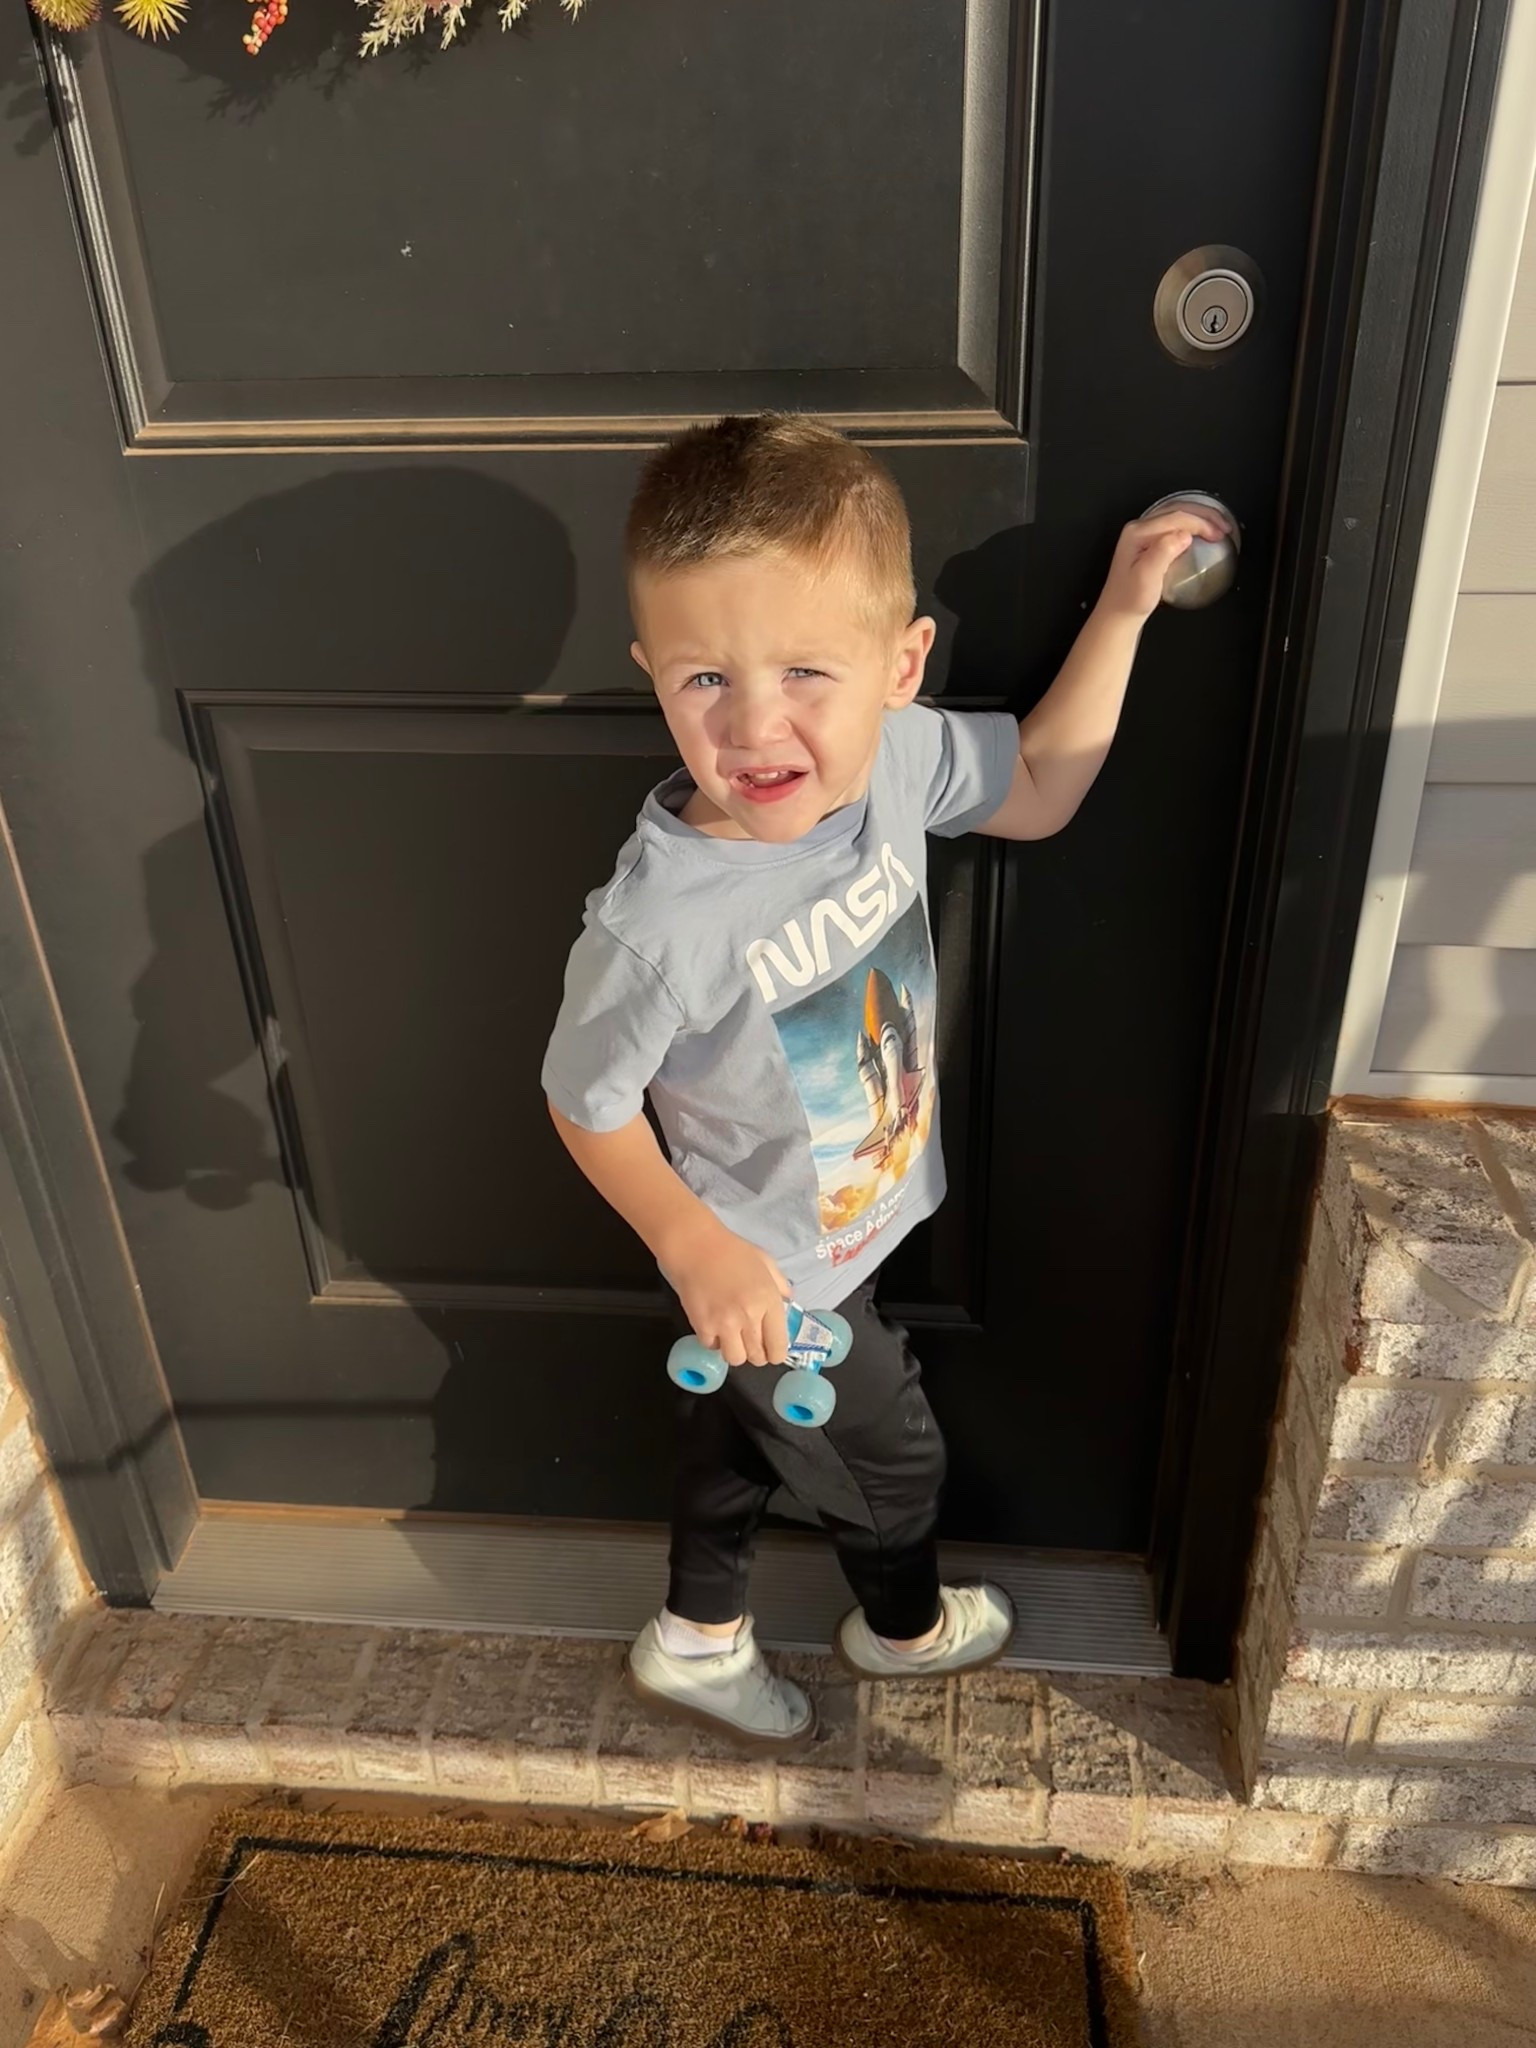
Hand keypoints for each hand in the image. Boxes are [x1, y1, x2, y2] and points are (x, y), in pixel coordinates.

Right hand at [660, 1218, 791, 1367]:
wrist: (695, 1246)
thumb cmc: (731, 1251)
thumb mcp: (765, 1262)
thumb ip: (780, 1284)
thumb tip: (788, 1301)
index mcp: (768, 1301)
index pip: (778, 1346)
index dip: (776, 1353)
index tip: (771, 1350)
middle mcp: (749, 1316)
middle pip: (757, 1357)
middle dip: (756, 1354)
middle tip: (750, 1342)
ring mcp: (725, 1323)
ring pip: (735, 1358)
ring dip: (735, 1350)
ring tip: (731, 1336)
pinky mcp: (702, 1325)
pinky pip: (712, 1347)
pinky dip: (713, 1340)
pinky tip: (713, 1325)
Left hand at [1097, 507, 1231, 622]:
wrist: (1118, 615)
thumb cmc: (1130, 600)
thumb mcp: (1147, 577)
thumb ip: (1164, 552)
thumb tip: (1184, 535)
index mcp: (1138, 533)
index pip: (1177, 518)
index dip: (1202, 523)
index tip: (1218, 534)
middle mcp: (1139, 529)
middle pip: (1178, 510)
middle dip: (1205, 516)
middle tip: (1225, 527)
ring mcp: (1143, 535)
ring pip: (1177, 515)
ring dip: (1200, 518)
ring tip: (1219, 527)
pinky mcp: (1148, 543)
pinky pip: (1174, 526)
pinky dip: (1192, 526)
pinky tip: (1202, 534)